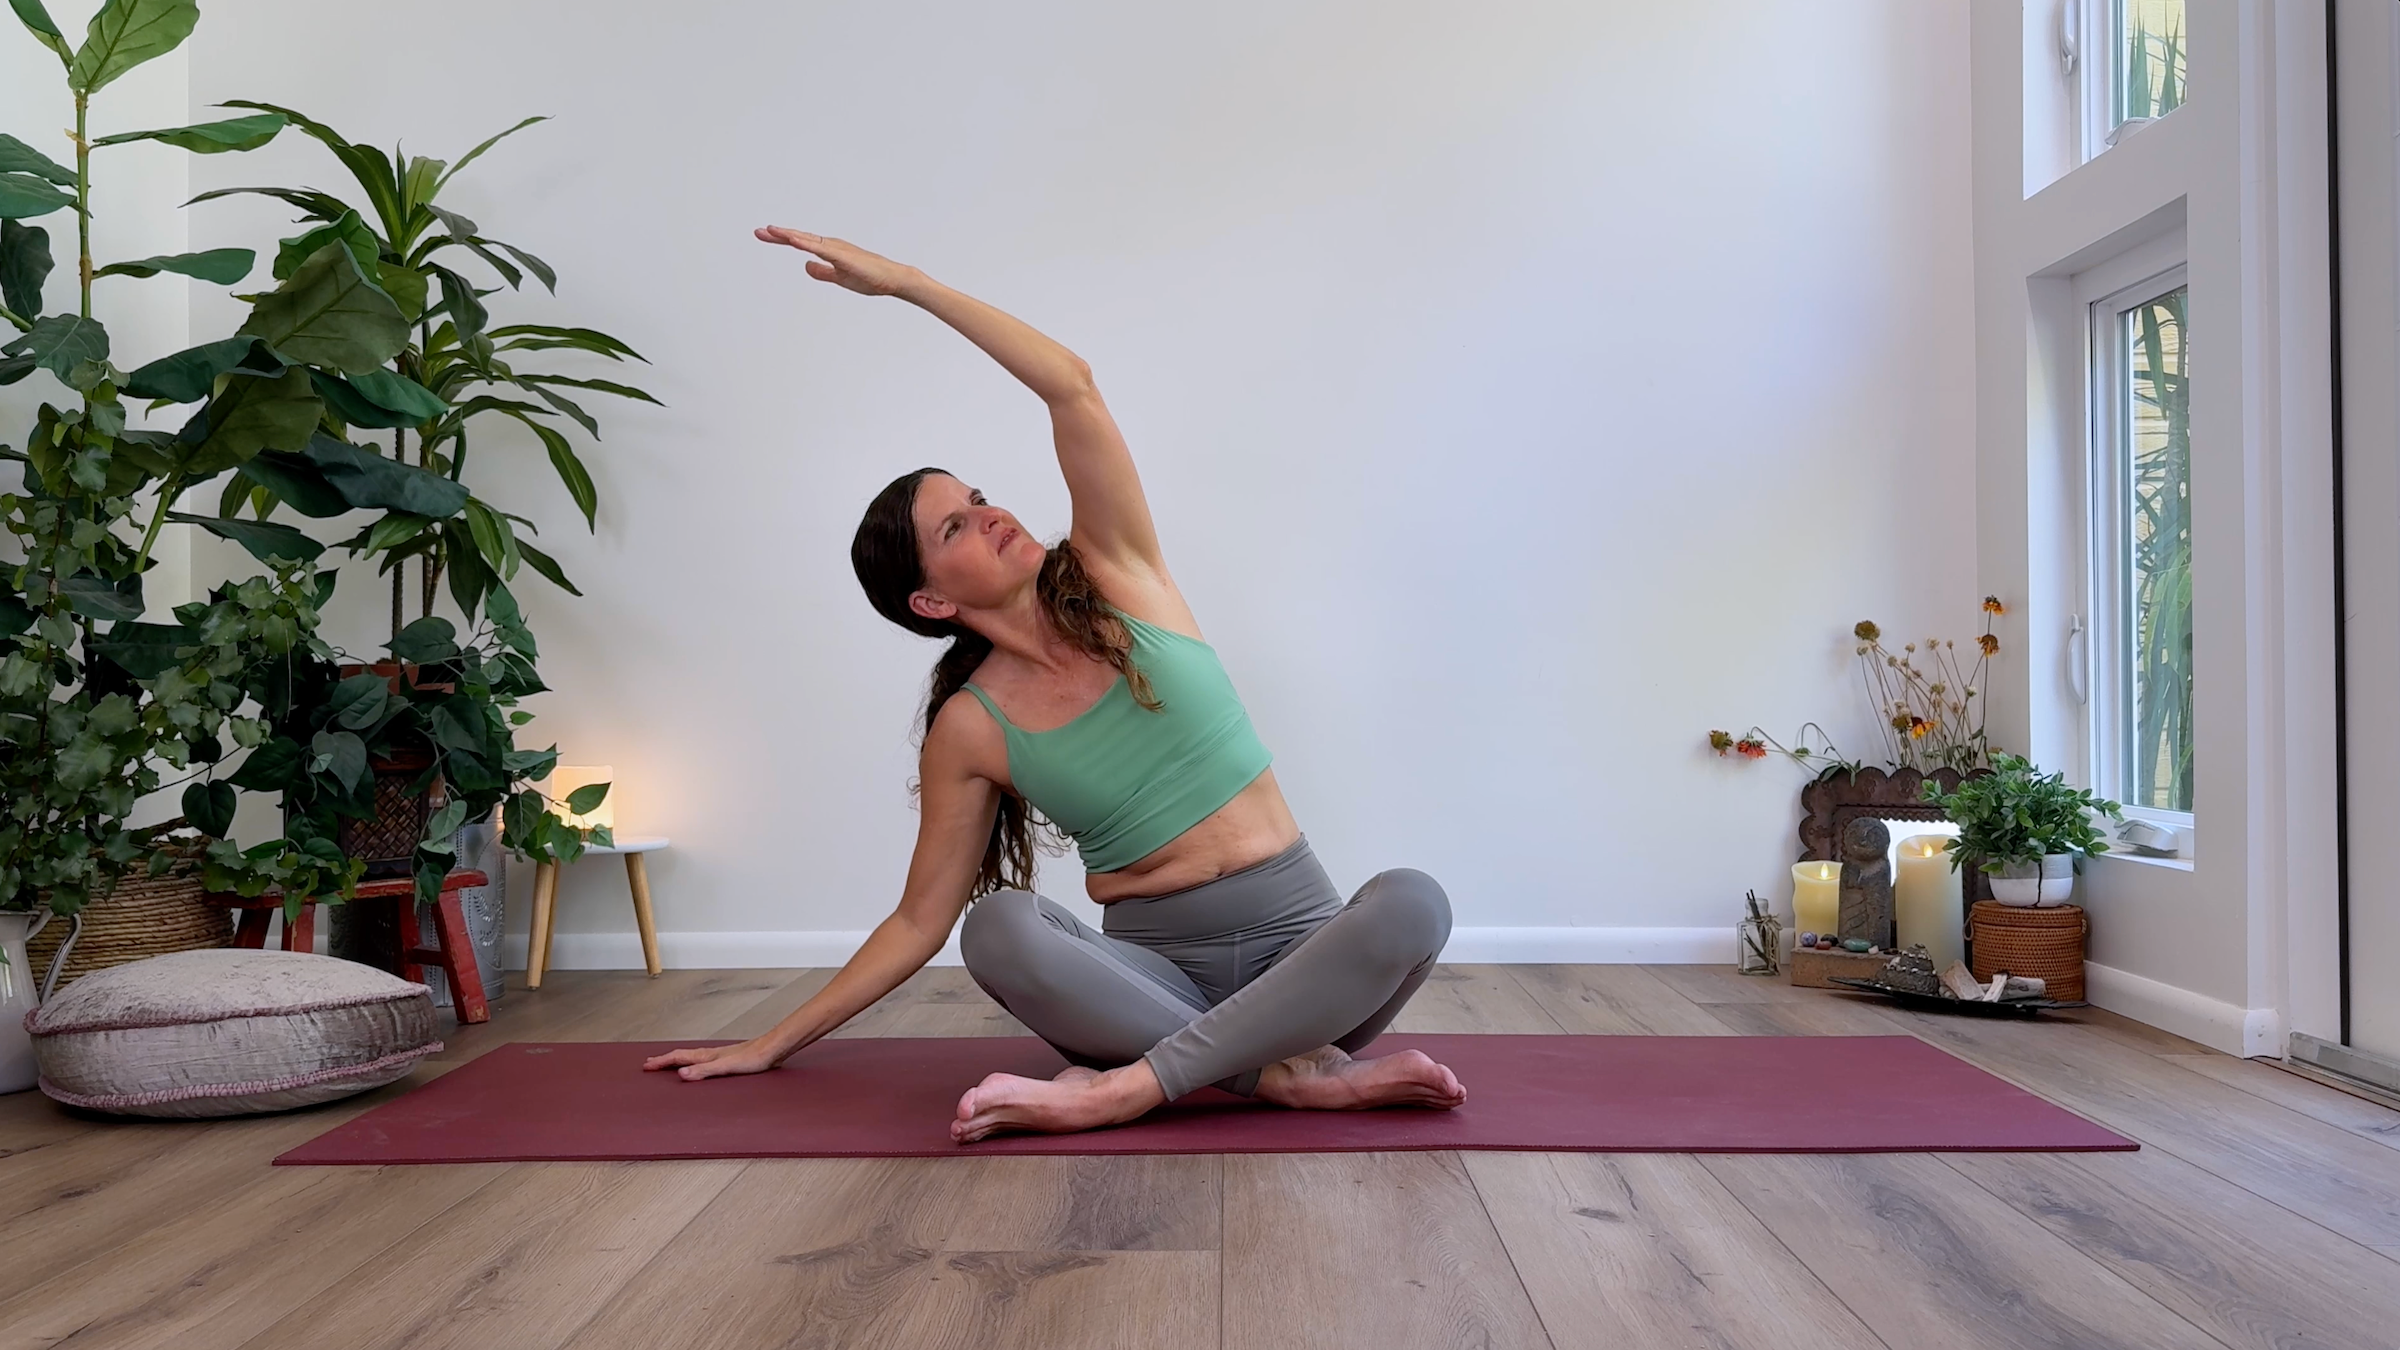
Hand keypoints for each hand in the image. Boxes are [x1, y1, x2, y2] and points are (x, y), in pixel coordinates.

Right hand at [642, 1039, 777, 1080]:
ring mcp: (719, 1056)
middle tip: (650, 1063)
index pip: (678, 1058)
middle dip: (665, 1060)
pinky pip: (703, 1061)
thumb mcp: (725, 1067)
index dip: (661, 1062)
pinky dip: (693, 1064)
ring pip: (692, 1057)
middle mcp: (710, 1054)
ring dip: (678, 1060)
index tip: (646, 1066)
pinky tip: (700, 1067)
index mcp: (706, 1056)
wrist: (772, 1049)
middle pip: (682, 1056)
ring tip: (669, 1064)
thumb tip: (681, 1073)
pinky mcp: (728, 1060)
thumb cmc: (753, 1058)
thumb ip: (703, 1071)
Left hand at [754, 227, 917, 295]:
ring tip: (770, 231)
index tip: (764, 235)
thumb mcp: (839, 277)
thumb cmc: (870, 277)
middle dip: (778, 235)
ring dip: (789, 235)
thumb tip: (805, 267)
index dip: (782, 239)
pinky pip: (820, 248)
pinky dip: (806, 243)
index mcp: (829, 250)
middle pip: (800, 238)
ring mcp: (837, 249)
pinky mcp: (843, 255)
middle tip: (758, 232)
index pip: (800, 243)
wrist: (892, 279)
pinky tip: (793, 241)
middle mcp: (831, 245)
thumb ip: (822, 272)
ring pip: (807, 240)